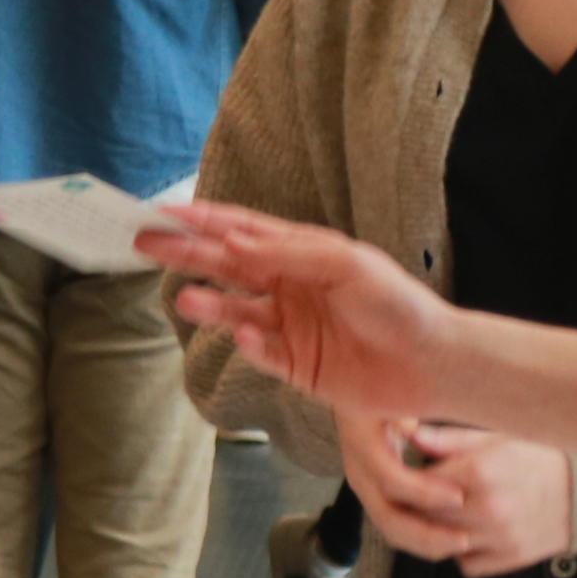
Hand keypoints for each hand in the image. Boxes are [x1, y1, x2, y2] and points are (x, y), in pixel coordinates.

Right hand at [148, 197, 458, 417]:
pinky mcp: (295, 367)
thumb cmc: (397, 303)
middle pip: (226, 266)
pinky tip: (245, 336)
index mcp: (302, 254)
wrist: (432, 362)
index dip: (204, 220)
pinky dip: (248, 346)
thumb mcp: (347, 264)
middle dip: (186, 254)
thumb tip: (233, 244)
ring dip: (209, 303)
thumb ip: (290, 253)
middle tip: (145, 244)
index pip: (243, 230)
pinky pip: (260, 354)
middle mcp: (290, 287)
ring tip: (185, 297)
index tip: (164, 211)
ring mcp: (290, 328)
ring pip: (235, 311)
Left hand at [354, 419, 569, 573]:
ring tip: (453, 511)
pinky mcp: (510, 558)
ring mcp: (499, 537)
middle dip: (419, 507)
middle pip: (425, 516)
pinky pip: (467, 564)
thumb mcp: (495, 437)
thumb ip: (448, 439)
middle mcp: (487, 507)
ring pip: (441, 543)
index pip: (417, 484)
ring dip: (439, 531)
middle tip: (424, 496)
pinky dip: (465, 553)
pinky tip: (475, 532)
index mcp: (479, 470)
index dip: (408, 480)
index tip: (410, 476)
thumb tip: (406, 432)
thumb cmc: (537, 456)